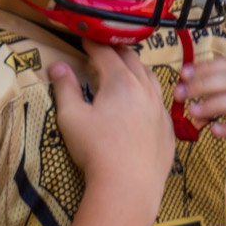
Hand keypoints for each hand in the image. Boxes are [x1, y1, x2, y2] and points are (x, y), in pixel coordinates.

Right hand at [51, 39, 174, 193]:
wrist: (129, 187)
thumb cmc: (96, 149)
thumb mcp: (71, 117)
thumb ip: (64, 87)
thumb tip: (57, 65)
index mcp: (121, 82)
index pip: (106, 53)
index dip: (92, 43)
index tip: (83, 38)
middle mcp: (145, 90)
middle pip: (132, 60)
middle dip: (116, 51)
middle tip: (102, 49)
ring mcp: (160, 110)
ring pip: (151, 78)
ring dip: (136, 69)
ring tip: (125, 69)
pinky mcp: (169, 130)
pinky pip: (159, 102)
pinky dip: (148, 93)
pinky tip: (140, 103)